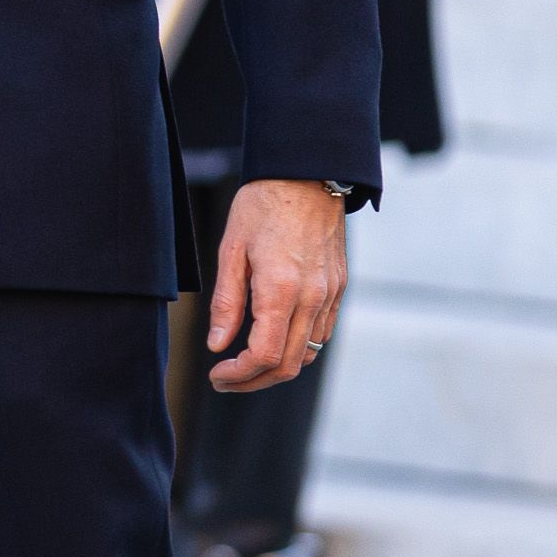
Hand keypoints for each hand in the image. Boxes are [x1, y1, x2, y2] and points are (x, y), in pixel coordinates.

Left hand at [205, 178, 346, 391]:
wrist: (307, 175)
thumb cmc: (263, 205)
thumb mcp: (231, 248)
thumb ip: (226, 301)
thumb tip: (217, 344)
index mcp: (281, 289)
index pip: (264, 355)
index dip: (239, 374)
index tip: (217, 375)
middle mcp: (312, 298)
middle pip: (288, 364)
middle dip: (254, 380)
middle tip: (226, 380)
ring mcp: (330, 295)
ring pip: (308, 353)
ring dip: (277, 368)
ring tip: (246, 364)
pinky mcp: (339, 288)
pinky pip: (322, 333)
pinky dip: (298, 346)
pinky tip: (274, 339)